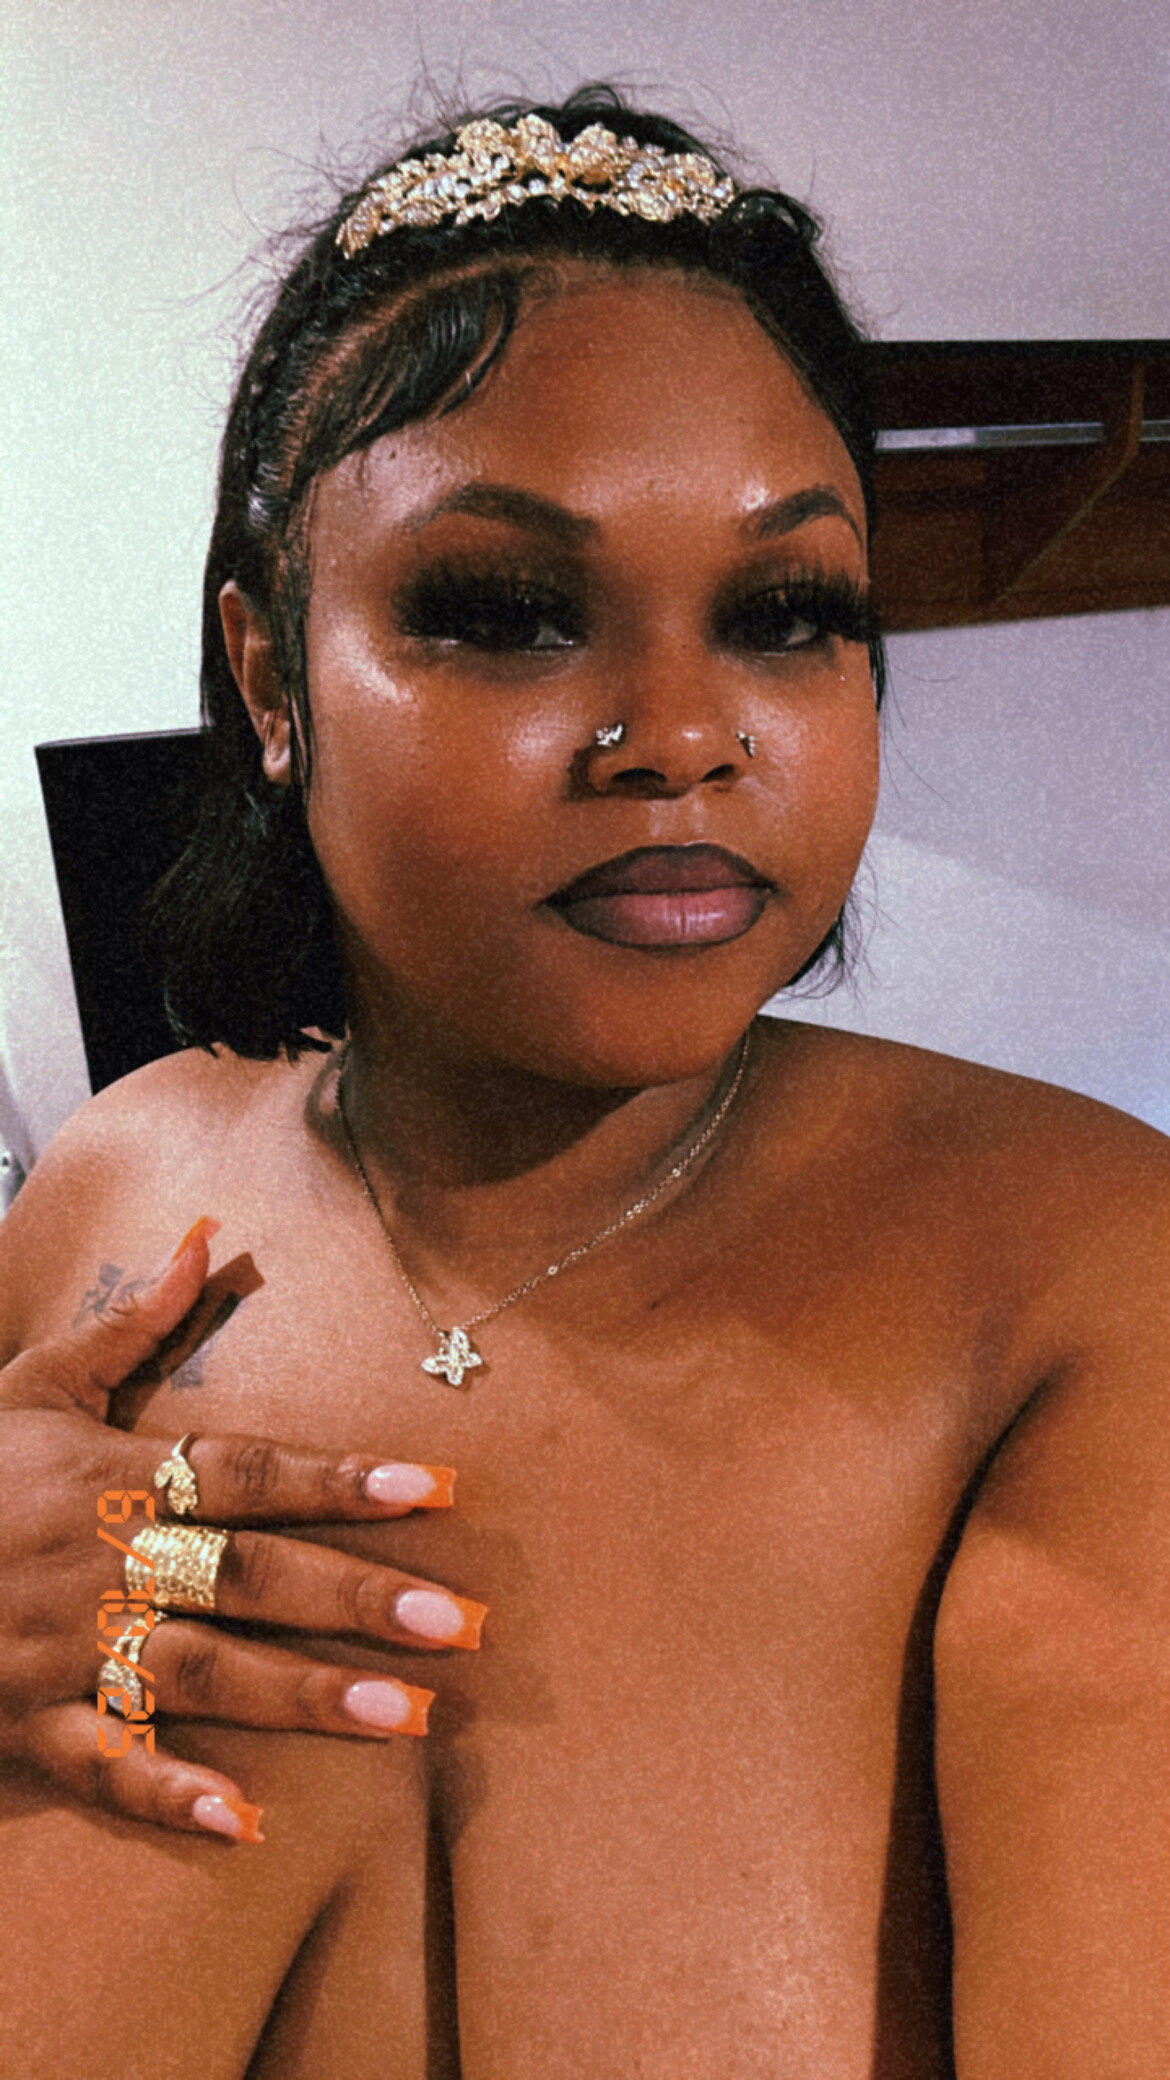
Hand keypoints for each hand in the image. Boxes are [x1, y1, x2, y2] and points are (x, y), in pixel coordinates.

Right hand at [0, 1219, 484, 1839]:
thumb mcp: (36, 1382)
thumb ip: (131, 1320)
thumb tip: (205, 1236)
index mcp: (112, 1473)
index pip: (243, 1470)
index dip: (336, 1477)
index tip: (432, 1487)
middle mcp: (101, 1560)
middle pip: (246, 1576)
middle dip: (356, 1599)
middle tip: (459, 1624)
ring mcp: (65, 1647)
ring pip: (198, 1672)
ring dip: (303, 1696)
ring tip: (406, 1717)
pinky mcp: (29, 1723)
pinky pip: (104, 1765)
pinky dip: (167, 1795)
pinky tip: (242, 1821)